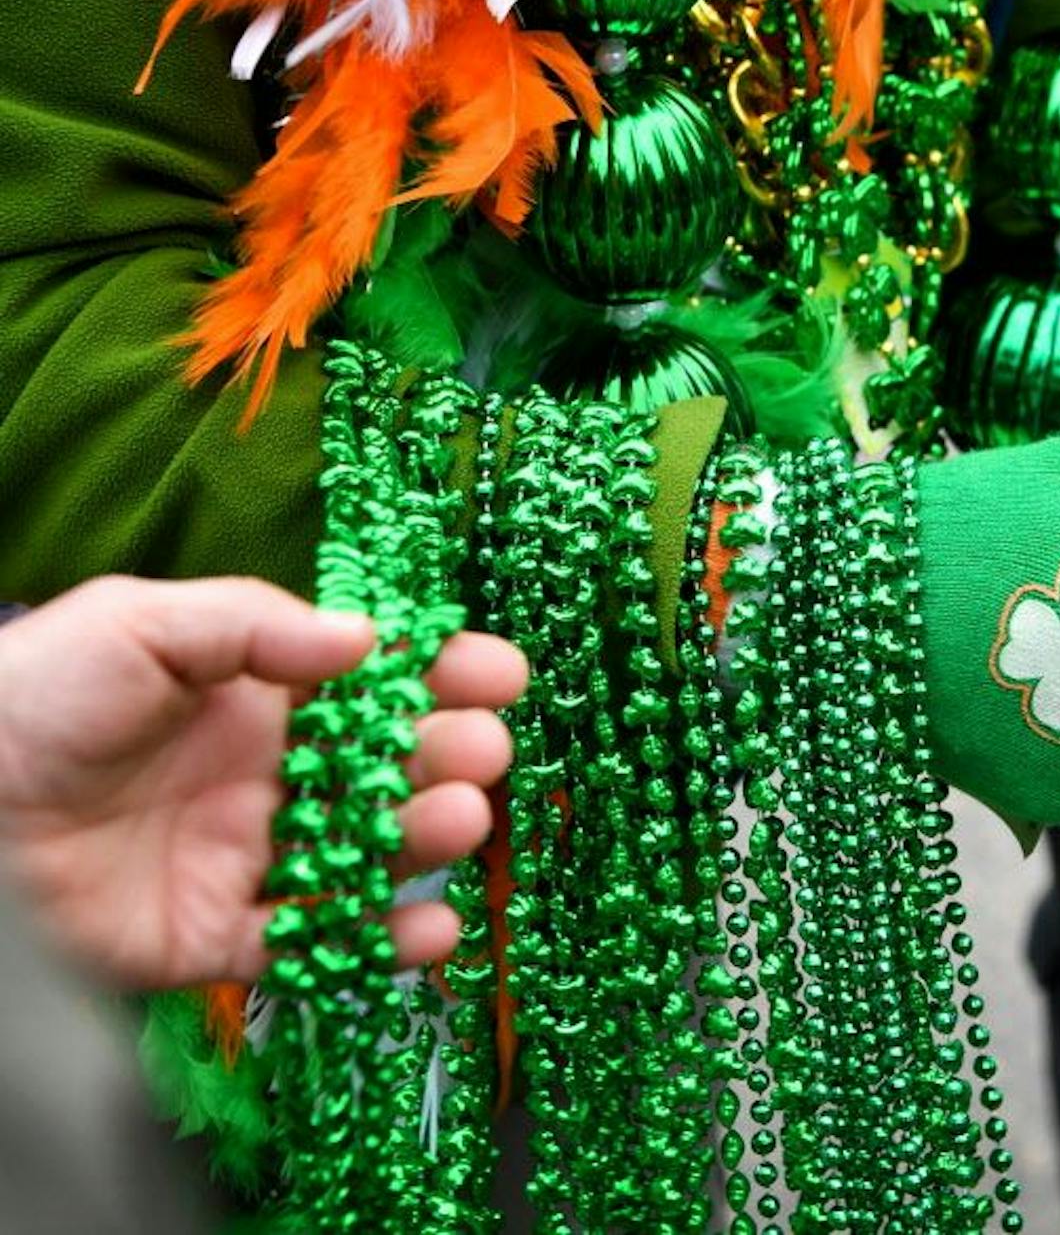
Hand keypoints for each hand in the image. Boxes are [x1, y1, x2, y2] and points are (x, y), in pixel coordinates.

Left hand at [0, 576, 526, 991]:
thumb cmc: (30, 700)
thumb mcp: (137, 626)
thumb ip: (252, 624)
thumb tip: (369, 640)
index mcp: (258, 696)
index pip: (377, 683)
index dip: (445, 675)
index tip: (499, 675)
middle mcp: (269, 776)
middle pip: (390, 769)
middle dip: (450, 757)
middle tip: (478, 752)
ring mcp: (249, 859)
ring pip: (367, 857)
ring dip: (428, 841)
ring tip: (456, 821)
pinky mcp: (217, 940)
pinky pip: (313, 949)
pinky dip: (381, 948)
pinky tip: (430, 930)